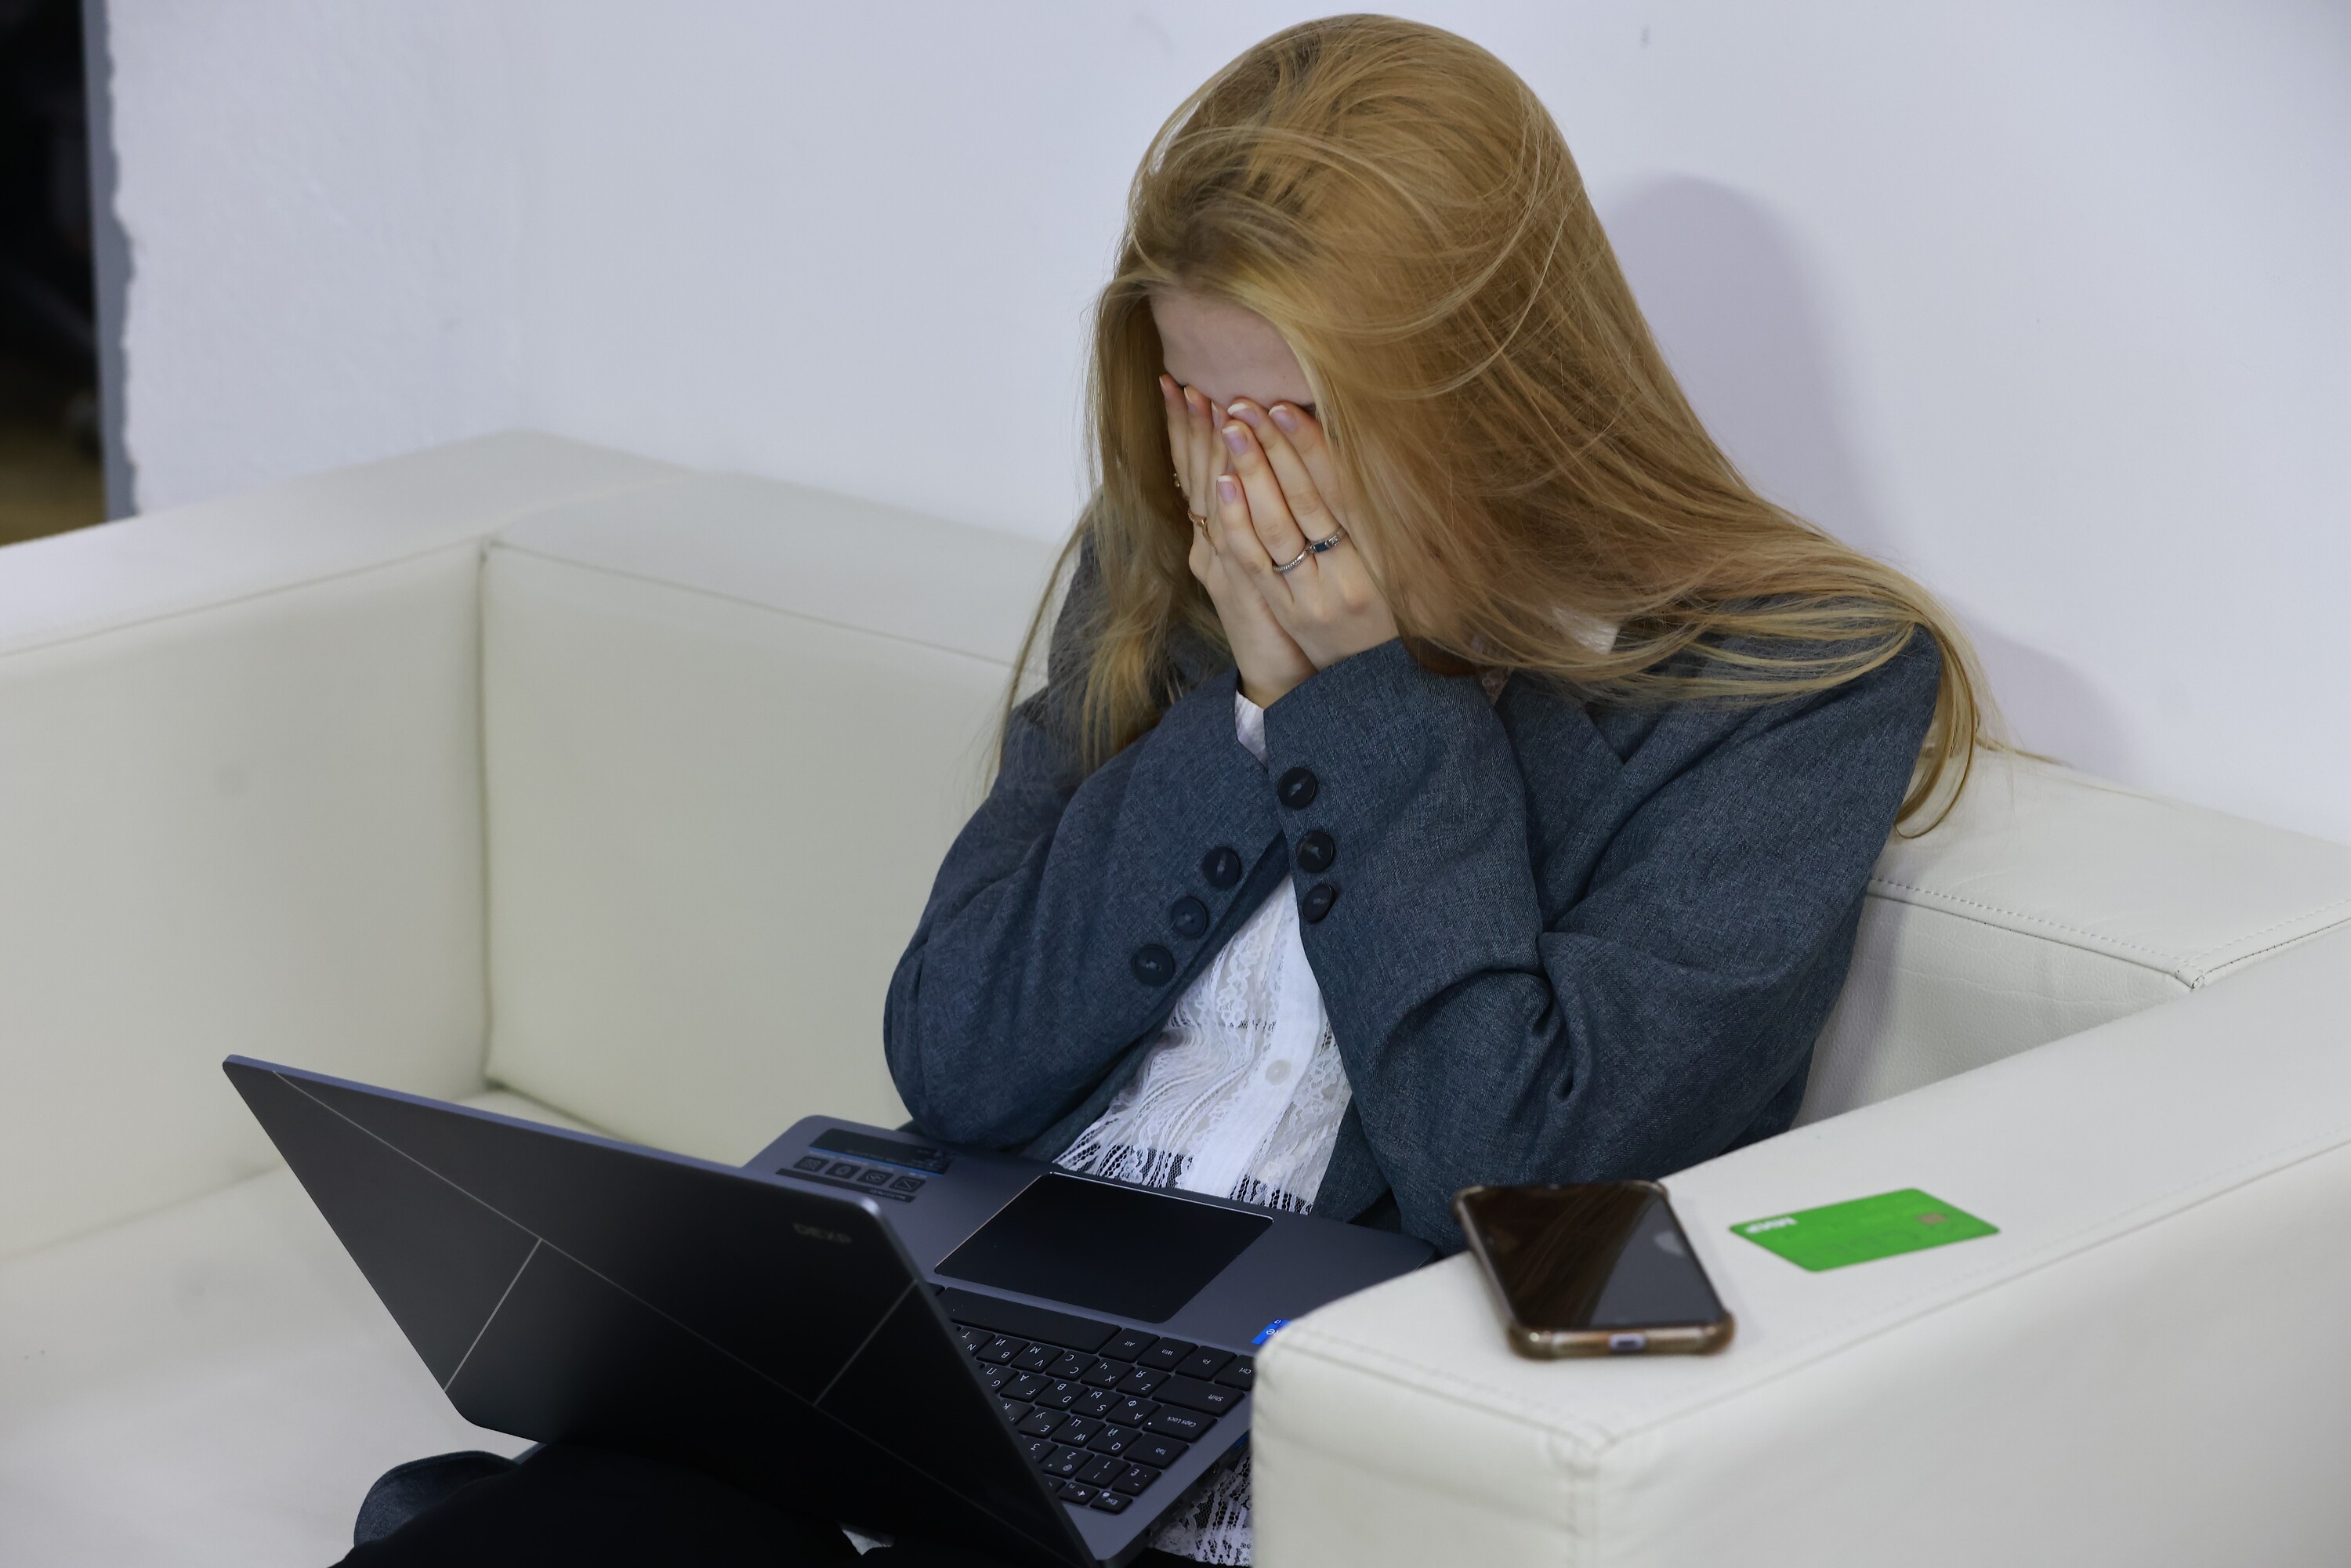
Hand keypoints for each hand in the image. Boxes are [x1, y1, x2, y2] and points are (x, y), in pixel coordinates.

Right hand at [1159, 374, 1315, 707]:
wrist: (1280, 678)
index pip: (1197, 469)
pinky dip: (1229, 512)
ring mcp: (1224, 569)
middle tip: (1181, 383)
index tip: (1179, 383)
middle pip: (1196, 477)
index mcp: (1217, 535)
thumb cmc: (1285, 614)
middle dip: (1189, 428)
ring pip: (1213, 502)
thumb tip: (1270, 462)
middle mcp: (1212, 547)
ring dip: (1208, 453)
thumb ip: (1268, 510)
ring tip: (1205, 407)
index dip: (1185, 428)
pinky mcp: (1244, 593)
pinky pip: (1236, 545)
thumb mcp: (1274, 553)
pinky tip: (1224, 482)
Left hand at [1208, 399, 1398, 690]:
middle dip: (1273, 449)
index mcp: (1388, 562)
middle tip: (1244, 404)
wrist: (1383, 676)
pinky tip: (1221, 482)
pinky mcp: (1285, 612)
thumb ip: (1404, 507)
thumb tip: (1386, 447)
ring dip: (1250, 474)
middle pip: (1305, 503)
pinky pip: (1255, 561)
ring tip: (1229, 427)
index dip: (1313, 448)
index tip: (1286, 407)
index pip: (1344, 493)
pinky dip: (1236, 520)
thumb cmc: (1409, 607)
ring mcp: (1312, 599)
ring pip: (1275, 528)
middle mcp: (1349, 581)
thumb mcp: (1424, 562)